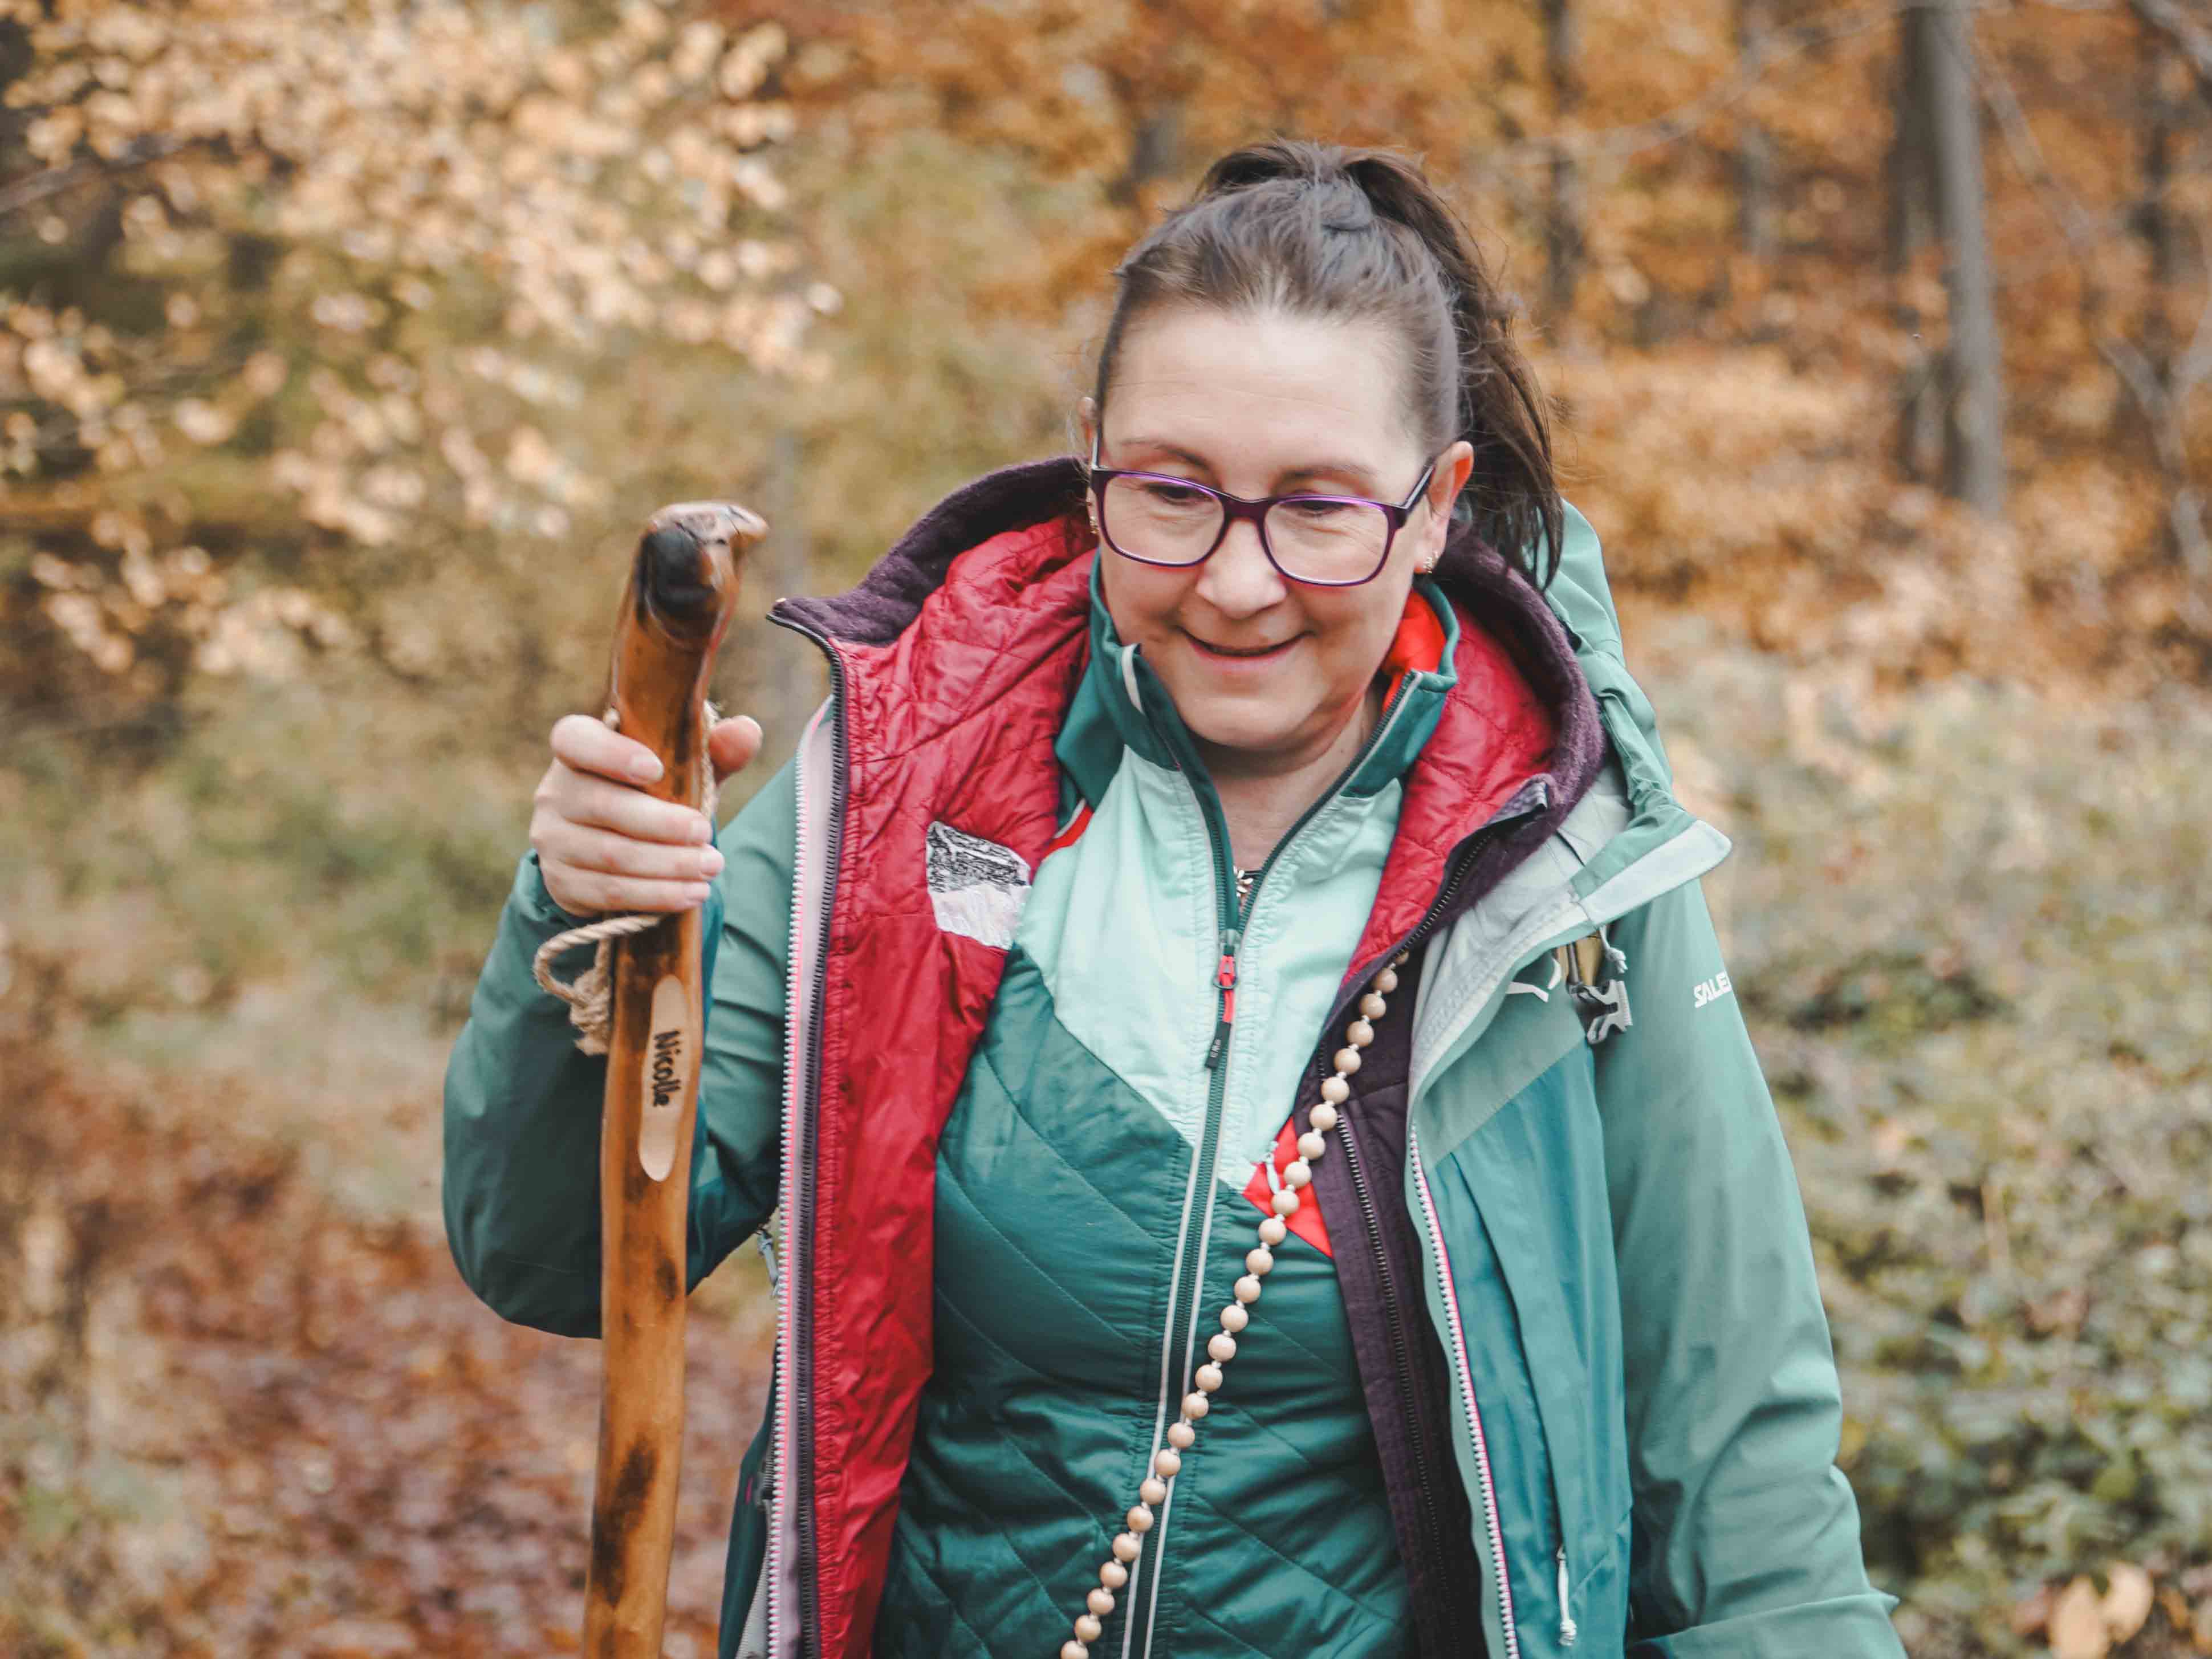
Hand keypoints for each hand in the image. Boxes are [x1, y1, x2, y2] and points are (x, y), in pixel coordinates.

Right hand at [530, 712, 763, 914]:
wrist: (619, 845)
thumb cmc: (655, 791)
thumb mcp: (685, 767)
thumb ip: (716, 747)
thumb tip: (747, 731)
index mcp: (576, 749)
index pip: (575, 740)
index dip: (611, 753)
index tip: (656, 770)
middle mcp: (555, 792)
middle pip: (602, 805)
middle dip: (662, 824)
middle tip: (705, 833)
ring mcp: (552, 840)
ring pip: (610, 855)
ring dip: (667, 865)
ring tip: (710, 867)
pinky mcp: (562, 882)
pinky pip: (609, 892)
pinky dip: (655, 894)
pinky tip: (691, 893)